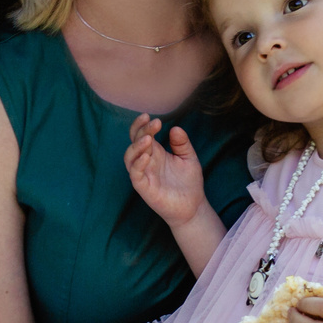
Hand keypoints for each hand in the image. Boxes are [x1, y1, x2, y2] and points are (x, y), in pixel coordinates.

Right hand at [124, 113, 206, 229]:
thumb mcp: (189, 158)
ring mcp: (144, 174)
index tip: (150, 116)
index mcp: (155, 152)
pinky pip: (135, 175)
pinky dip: (138, 164)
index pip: (141, 135)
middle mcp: (146, 162)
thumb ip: (182, 143)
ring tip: (148, 138)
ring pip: (129, 158)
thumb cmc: (189, 182)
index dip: (142, 125)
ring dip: (136, 146)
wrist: (193, 206)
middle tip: (154, 123)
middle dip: (141, 130)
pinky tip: (147, 156)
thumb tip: (175, 128)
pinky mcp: (144, 188)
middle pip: (135, 142)